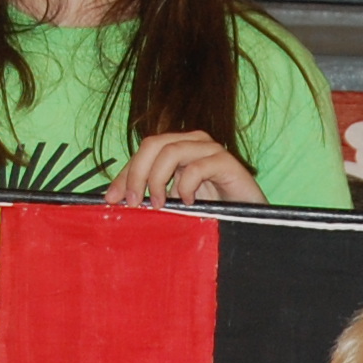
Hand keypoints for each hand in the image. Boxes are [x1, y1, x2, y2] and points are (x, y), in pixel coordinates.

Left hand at [105, 130, 266, 208]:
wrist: (251, 220)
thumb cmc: (212, 212)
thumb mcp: (175, 205)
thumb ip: (154, 197)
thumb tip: (119, 202)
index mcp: (176, 149)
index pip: (142, 153)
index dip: (124, 174)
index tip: (111, 199)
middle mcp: (191, 143)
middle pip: (153, 144)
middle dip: (137, 174)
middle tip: (134, 202)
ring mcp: (210, 150)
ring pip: (172, 150)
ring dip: (158, 179)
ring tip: (159, 205)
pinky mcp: (227, 162)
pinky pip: (198, 166)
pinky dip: (187, 185)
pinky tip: (189, 202)